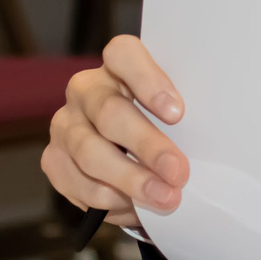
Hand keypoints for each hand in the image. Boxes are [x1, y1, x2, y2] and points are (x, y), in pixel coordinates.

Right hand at [43, 35, 187, 218]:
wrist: (129, 153)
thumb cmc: (160, 124)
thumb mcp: (172, 113)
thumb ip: (182, 118)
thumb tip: (206, 144)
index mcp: (118, 65)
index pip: (123, 54)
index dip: (149, 80)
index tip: (177, 113)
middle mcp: (85, 89)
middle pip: (109, 112)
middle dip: (148, 146)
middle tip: (178, 172)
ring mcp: (65, 124)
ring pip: (91, 153)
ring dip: (131, 180)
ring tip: (165, 198)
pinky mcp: (53, 158)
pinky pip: (78, 183)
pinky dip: (110, 199)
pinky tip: (135, 205)